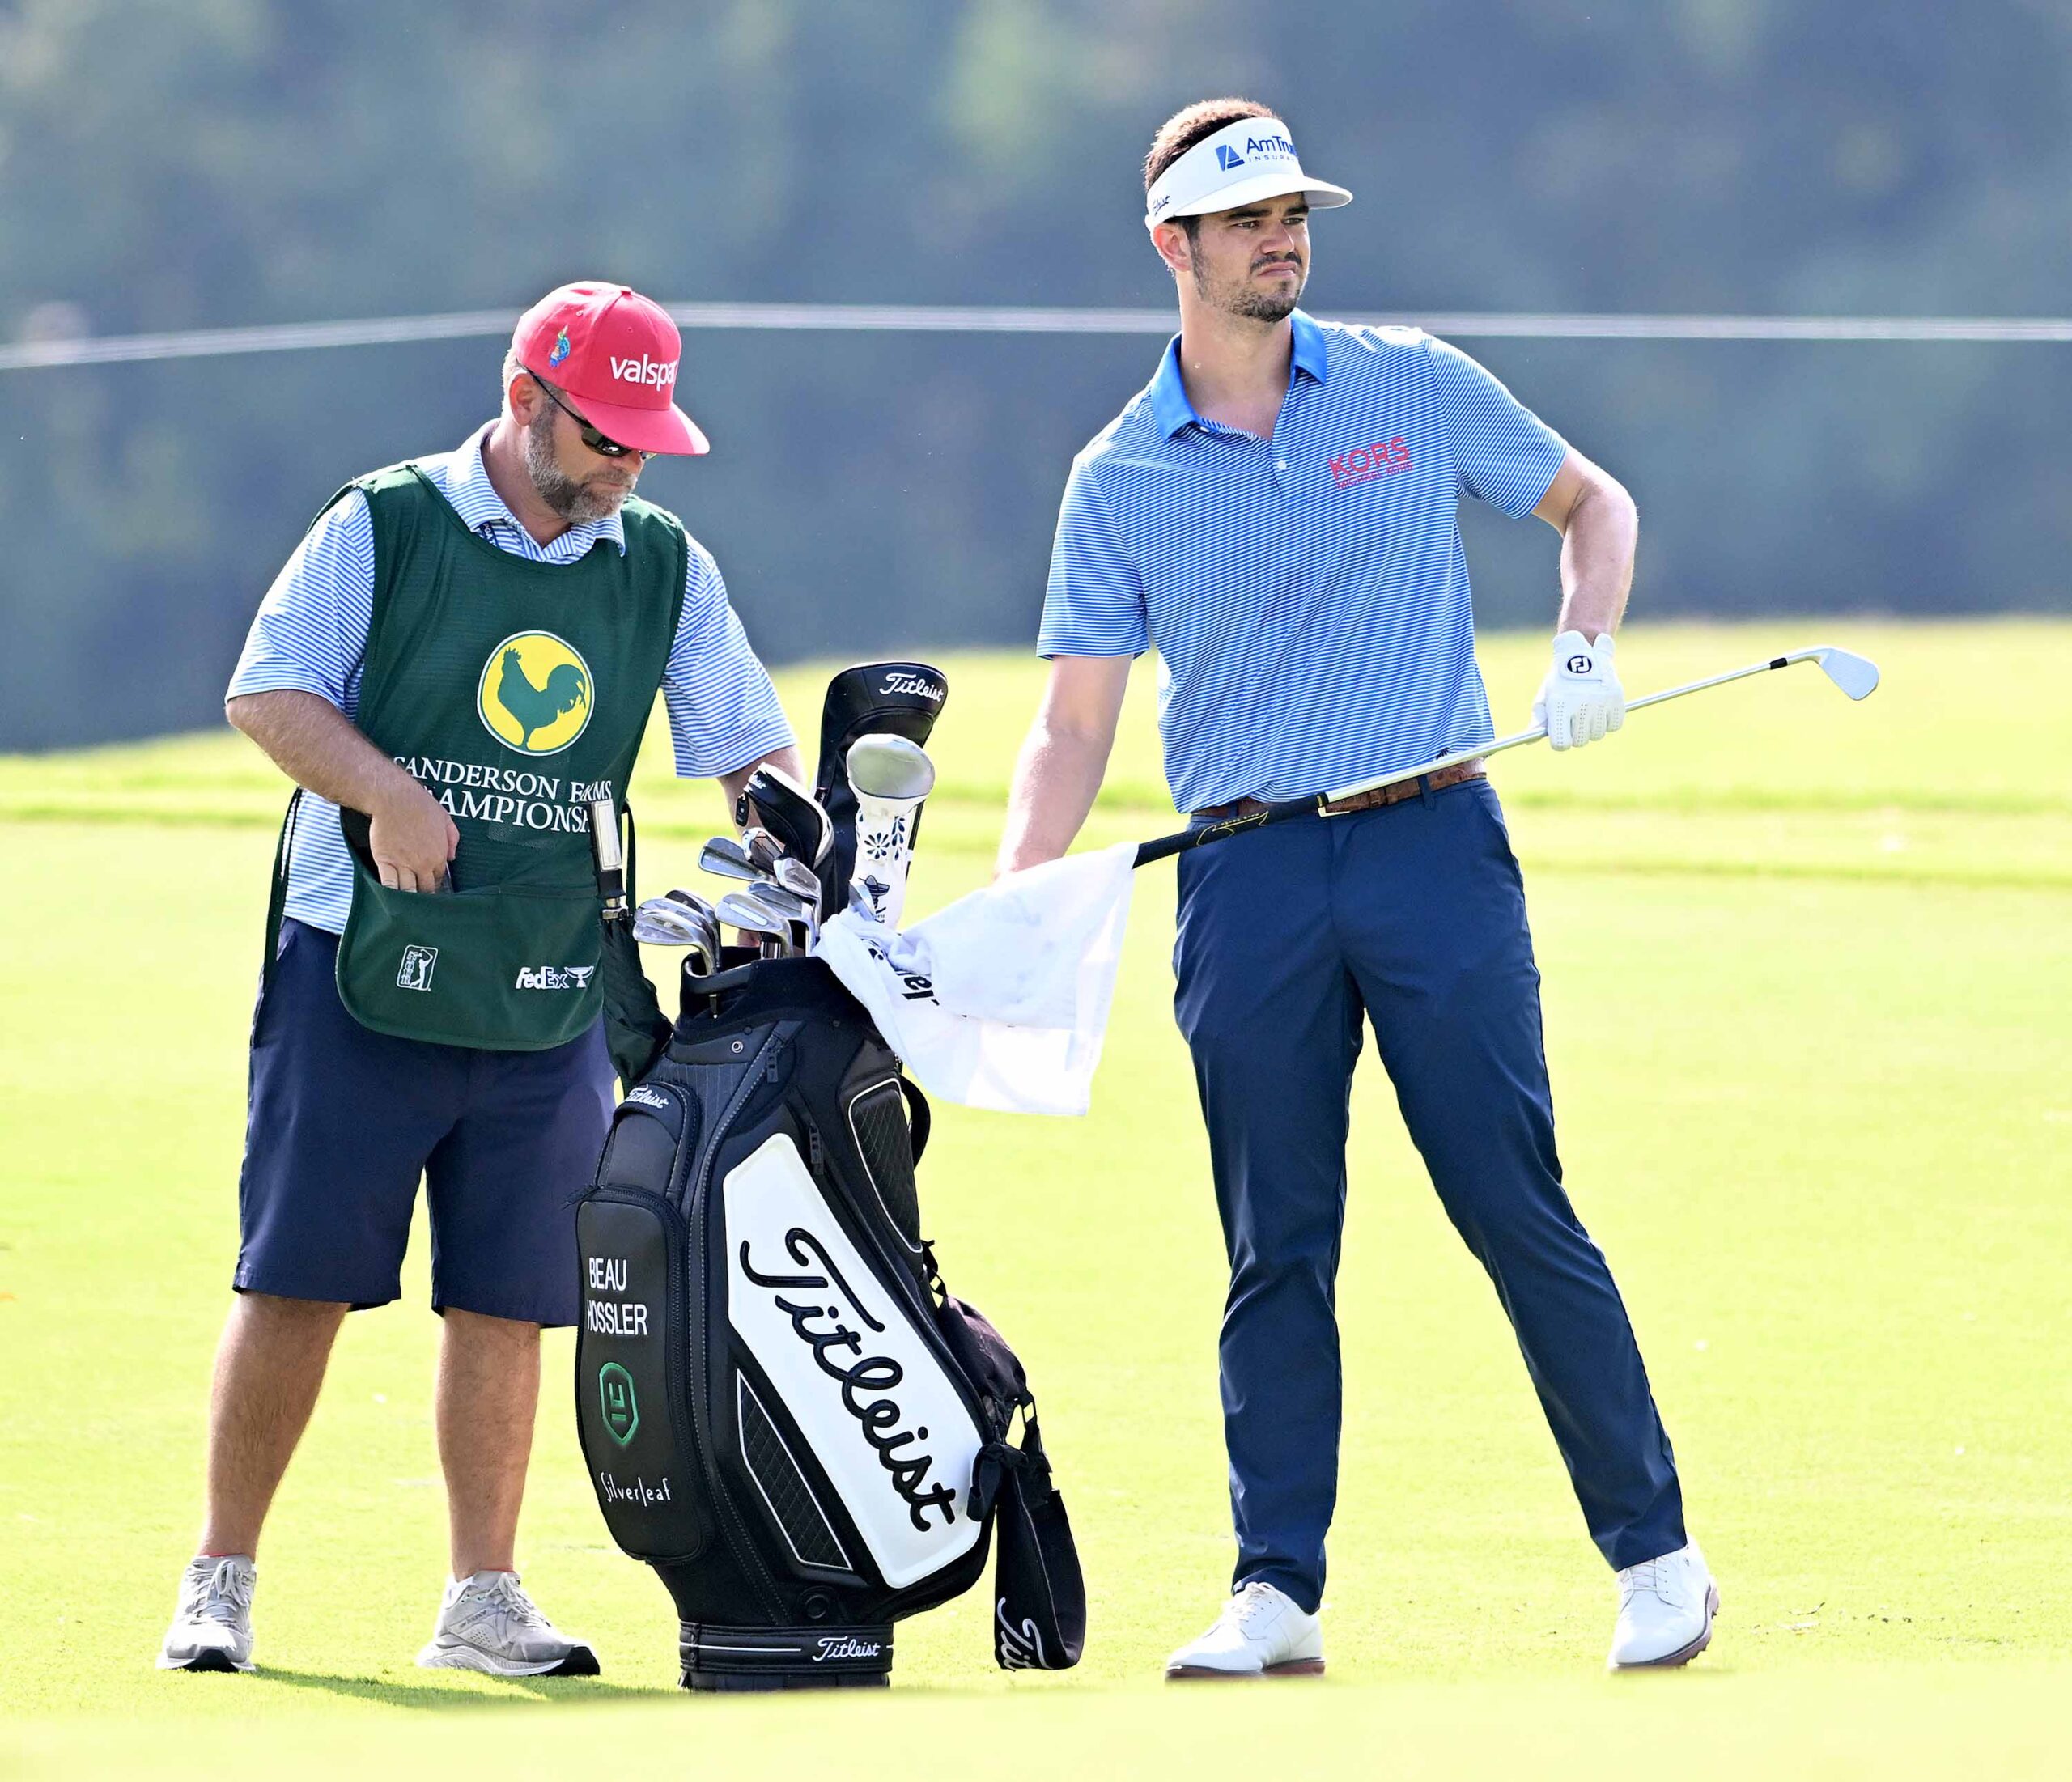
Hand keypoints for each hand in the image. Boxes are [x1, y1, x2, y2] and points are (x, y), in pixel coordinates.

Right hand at [369, 779, 457, 891]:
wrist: (395, 799)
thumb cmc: (421, 806)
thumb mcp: (446, 820)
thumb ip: (452, 840)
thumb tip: (452, 857)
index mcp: (438, 856)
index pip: (439, 879)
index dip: (436, 884)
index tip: (433, 888)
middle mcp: (422, 864)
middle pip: (425, 889)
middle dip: (424, 895)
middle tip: (422, 900)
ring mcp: (403, 864)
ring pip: (408, 890)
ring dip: (409, 898)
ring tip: (408, 905)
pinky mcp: (385, 861)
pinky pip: (388, 883)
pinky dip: (391, 892)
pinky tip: (392, 899)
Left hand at [1533, 629, 1624, 750]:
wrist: (1582, 652)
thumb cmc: (1559, 681)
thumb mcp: (1545, 697)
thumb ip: (1539, 720)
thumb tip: (1529, 742)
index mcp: (1559, 704)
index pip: (1561, 743)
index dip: (1560, 741)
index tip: (1561, 734)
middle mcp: (1580, 703)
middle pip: (1580, 741)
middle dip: (1576, 734)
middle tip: (1574, 719)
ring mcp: (1600, 701)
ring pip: (1597, 735)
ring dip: (1592, 728)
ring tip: (1587, 711)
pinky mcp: (1616, 697)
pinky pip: (1614, 725)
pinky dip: (1609, 721)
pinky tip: (1601, 709)